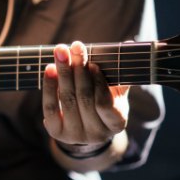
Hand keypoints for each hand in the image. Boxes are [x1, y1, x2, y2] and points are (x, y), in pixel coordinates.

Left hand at [42, 41, 129, 155]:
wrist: (86, 126)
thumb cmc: (104, 101)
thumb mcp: (116, 91)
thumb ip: (120, 72)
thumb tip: (130, 44)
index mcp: (116, 123)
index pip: (105, 104)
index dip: (98, 84)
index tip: (93, 64)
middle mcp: (96, 134)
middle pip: (84, 98)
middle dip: (79, 70)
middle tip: (76, 47)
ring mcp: (75, 135)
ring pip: (67, 100)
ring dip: (63, 73)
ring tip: (61, 52)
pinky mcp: (57, 132)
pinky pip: (50, 107)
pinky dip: (49, 86)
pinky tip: (50, 69)